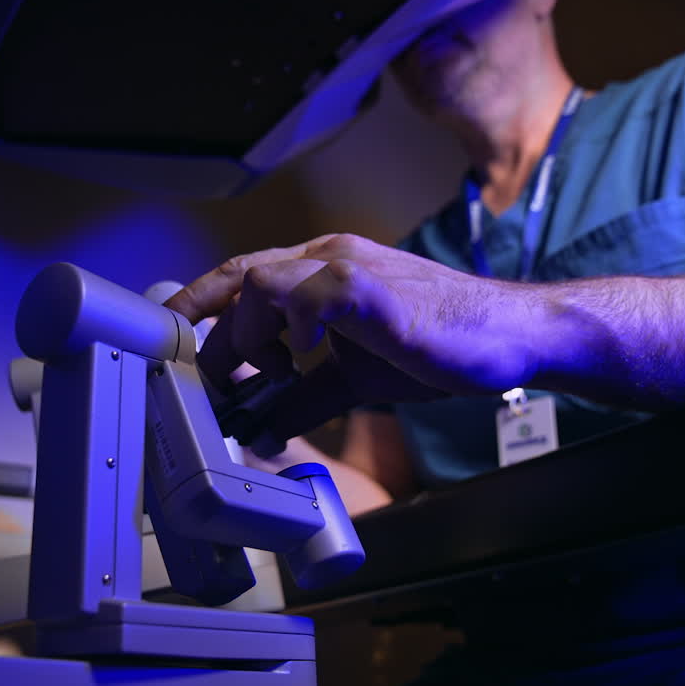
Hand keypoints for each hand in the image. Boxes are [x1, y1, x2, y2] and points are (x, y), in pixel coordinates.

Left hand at [166, 234, 535, 414]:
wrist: (510, 336)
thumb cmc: (440, 344)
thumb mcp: (354, 379)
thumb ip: (305, 398)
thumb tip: (261, 427)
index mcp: (321, 271)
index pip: (240, 277)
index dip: (198, 307)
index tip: (173, 348)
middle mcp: (328, 258)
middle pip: (237, 278)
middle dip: (210, 334)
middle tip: (211, 384)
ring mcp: (350, 269)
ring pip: (261, 280)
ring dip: (247, 336)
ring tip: (271, 375)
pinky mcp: (374, 291)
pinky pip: (311, 292)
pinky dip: (293, 328)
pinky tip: (304, 358)